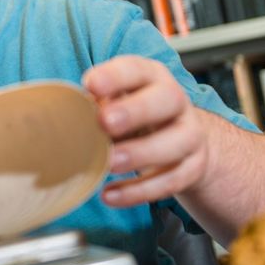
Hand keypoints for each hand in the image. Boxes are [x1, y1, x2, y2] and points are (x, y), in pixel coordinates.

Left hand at [82, 55, 210, 207]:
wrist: (183, 140)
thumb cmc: (136, 115)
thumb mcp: (118, 101)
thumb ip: (98, 105)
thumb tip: (71, 115)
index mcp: (152, 77)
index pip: (137, 69)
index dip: (114, 76)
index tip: (90, 85)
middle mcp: (176, 101)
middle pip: (166, 99)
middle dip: (135, 110)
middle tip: (105, 122)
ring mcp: (190, 135)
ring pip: (175, 143)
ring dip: (140, 153)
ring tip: (109, 163)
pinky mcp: (193, 168)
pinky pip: (170, 181)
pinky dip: (139, 191)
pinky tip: (110, 195)